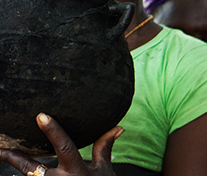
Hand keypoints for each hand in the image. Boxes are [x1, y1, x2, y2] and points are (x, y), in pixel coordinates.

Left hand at [0, 113, 121, 175]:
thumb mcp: (104, 171)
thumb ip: (104, 149)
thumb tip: (117, 127)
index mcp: (77, 171)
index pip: (64, 147)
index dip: (53, 131)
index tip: (41, 116)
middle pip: (29, 167)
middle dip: (12, 156)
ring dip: (15, 166)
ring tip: (0, 155)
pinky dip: (27, 175)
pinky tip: (15, 166)